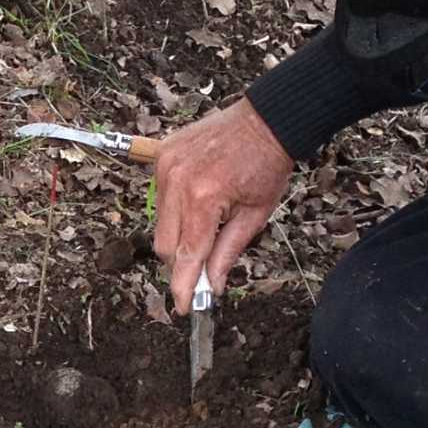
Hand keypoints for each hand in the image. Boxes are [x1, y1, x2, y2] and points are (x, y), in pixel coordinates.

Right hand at [149, 98, 295, 298]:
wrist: (265, 120)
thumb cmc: (267, 165)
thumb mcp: (256, 214)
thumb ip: (228, 251)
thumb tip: (212, 284)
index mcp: (204, 198)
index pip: (187, 255)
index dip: (184, 286)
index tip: (185, 307)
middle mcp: (177, 182)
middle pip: (166, 246)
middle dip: (183, 263)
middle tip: (202, 271)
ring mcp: (165, 167)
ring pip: (160, 225)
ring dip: (179, 236)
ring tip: (207, 225)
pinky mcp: (161, 157)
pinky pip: (160, 198)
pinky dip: (175, 209)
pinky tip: (199, 200)